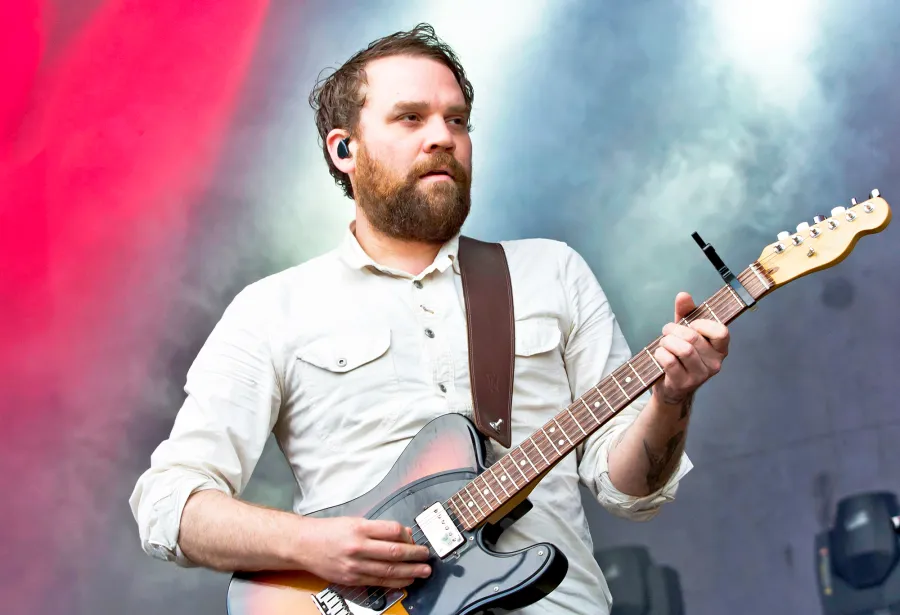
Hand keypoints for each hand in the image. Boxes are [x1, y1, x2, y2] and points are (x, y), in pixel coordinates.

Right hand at [299, 517, 431, 587]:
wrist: (303, 545)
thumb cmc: (328, 531)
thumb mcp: (354, 521)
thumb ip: (377, 528)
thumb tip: (402, 534)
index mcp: (360, 528)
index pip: (392, 530)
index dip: (408, 535)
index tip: (415, 537)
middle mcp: (358, 547)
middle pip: (394, 552)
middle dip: (415, 555)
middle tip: (426, 556)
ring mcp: (355, 565)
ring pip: (389, 570)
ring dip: (410, 571)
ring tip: (423, 571)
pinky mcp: (352, 579)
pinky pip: (378, 582)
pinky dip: (396, 582)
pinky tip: (407, 580)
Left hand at [652, 292, 729, 405]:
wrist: (671, 387)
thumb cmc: (680, 355)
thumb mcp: (685, 331)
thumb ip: (686, 312)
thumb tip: (683, 295)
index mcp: (720, 349)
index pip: (721, 332)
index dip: (702, 324)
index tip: (691, 325)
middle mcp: (714, 363)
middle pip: (693, 338)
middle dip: (674, 330)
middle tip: (667, 331)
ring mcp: (700, 376)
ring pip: (683, 349)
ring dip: (667, 341)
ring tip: (664, 343)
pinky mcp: (683, 383)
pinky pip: (670, 361)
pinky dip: (660, 353)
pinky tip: (659, 354)